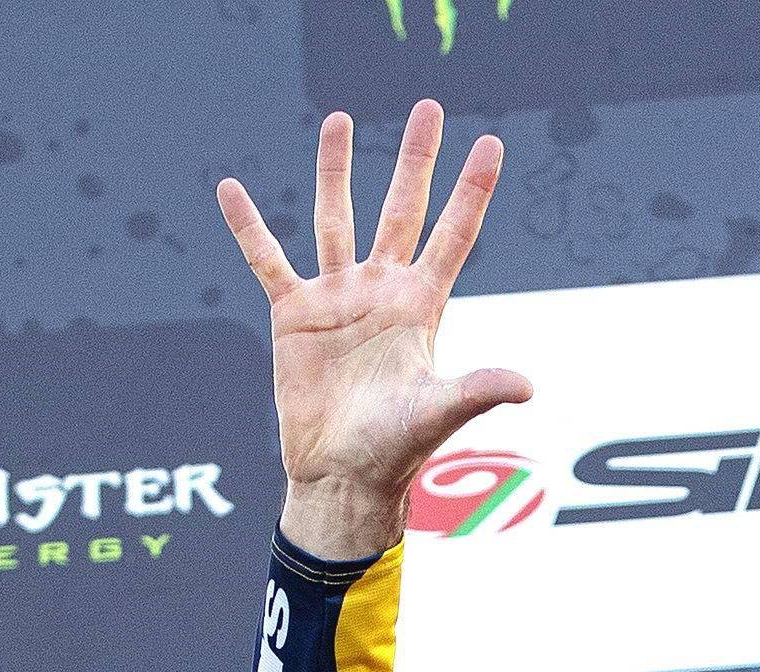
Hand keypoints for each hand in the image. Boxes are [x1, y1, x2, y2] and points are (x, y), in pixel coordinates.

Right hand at [217, 103, 532, 561]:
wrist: (342, 476)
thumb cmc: (395, 450)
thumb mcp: (438, 413)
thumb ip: (477, 391)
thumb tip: (527, 385)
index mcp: (422, 307)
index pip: (453, 234)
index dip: (472, 190)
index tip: (491, 144)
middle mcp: (382, 291)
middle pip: (403, 209)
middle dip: (416, 159)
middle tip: (430, 107)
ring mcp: (337, 297)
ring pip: (337, 217)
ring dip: (337, 170)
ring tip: (340, 119)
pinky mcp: (293, 314)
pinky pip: (266, 259)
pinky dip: (249, 226)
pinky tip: (232, 189)